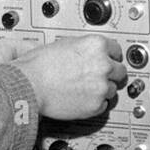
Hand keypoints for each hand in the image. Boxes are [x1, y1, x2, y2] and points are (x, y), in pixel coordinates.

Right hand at [12, 36, 127, 119]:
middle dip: (110, 74)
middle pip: (120, 70)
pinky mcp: (96, 106)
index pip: (117, 50)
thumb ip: (83, 48)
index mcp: (96, 45)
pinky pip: (103, 106)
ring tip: (85, 88)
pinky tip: (82, 99)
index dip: (110, 56)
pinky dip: (95, 104)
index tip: (108, 60)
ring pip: (113, 90)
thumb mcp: (64, 43)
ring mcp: (101, 86)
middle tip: (98, 76)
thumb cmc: (39, 64)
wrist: (29, 85)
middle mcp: (103, 64)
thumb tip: (89, 53)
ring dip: (102, 89)